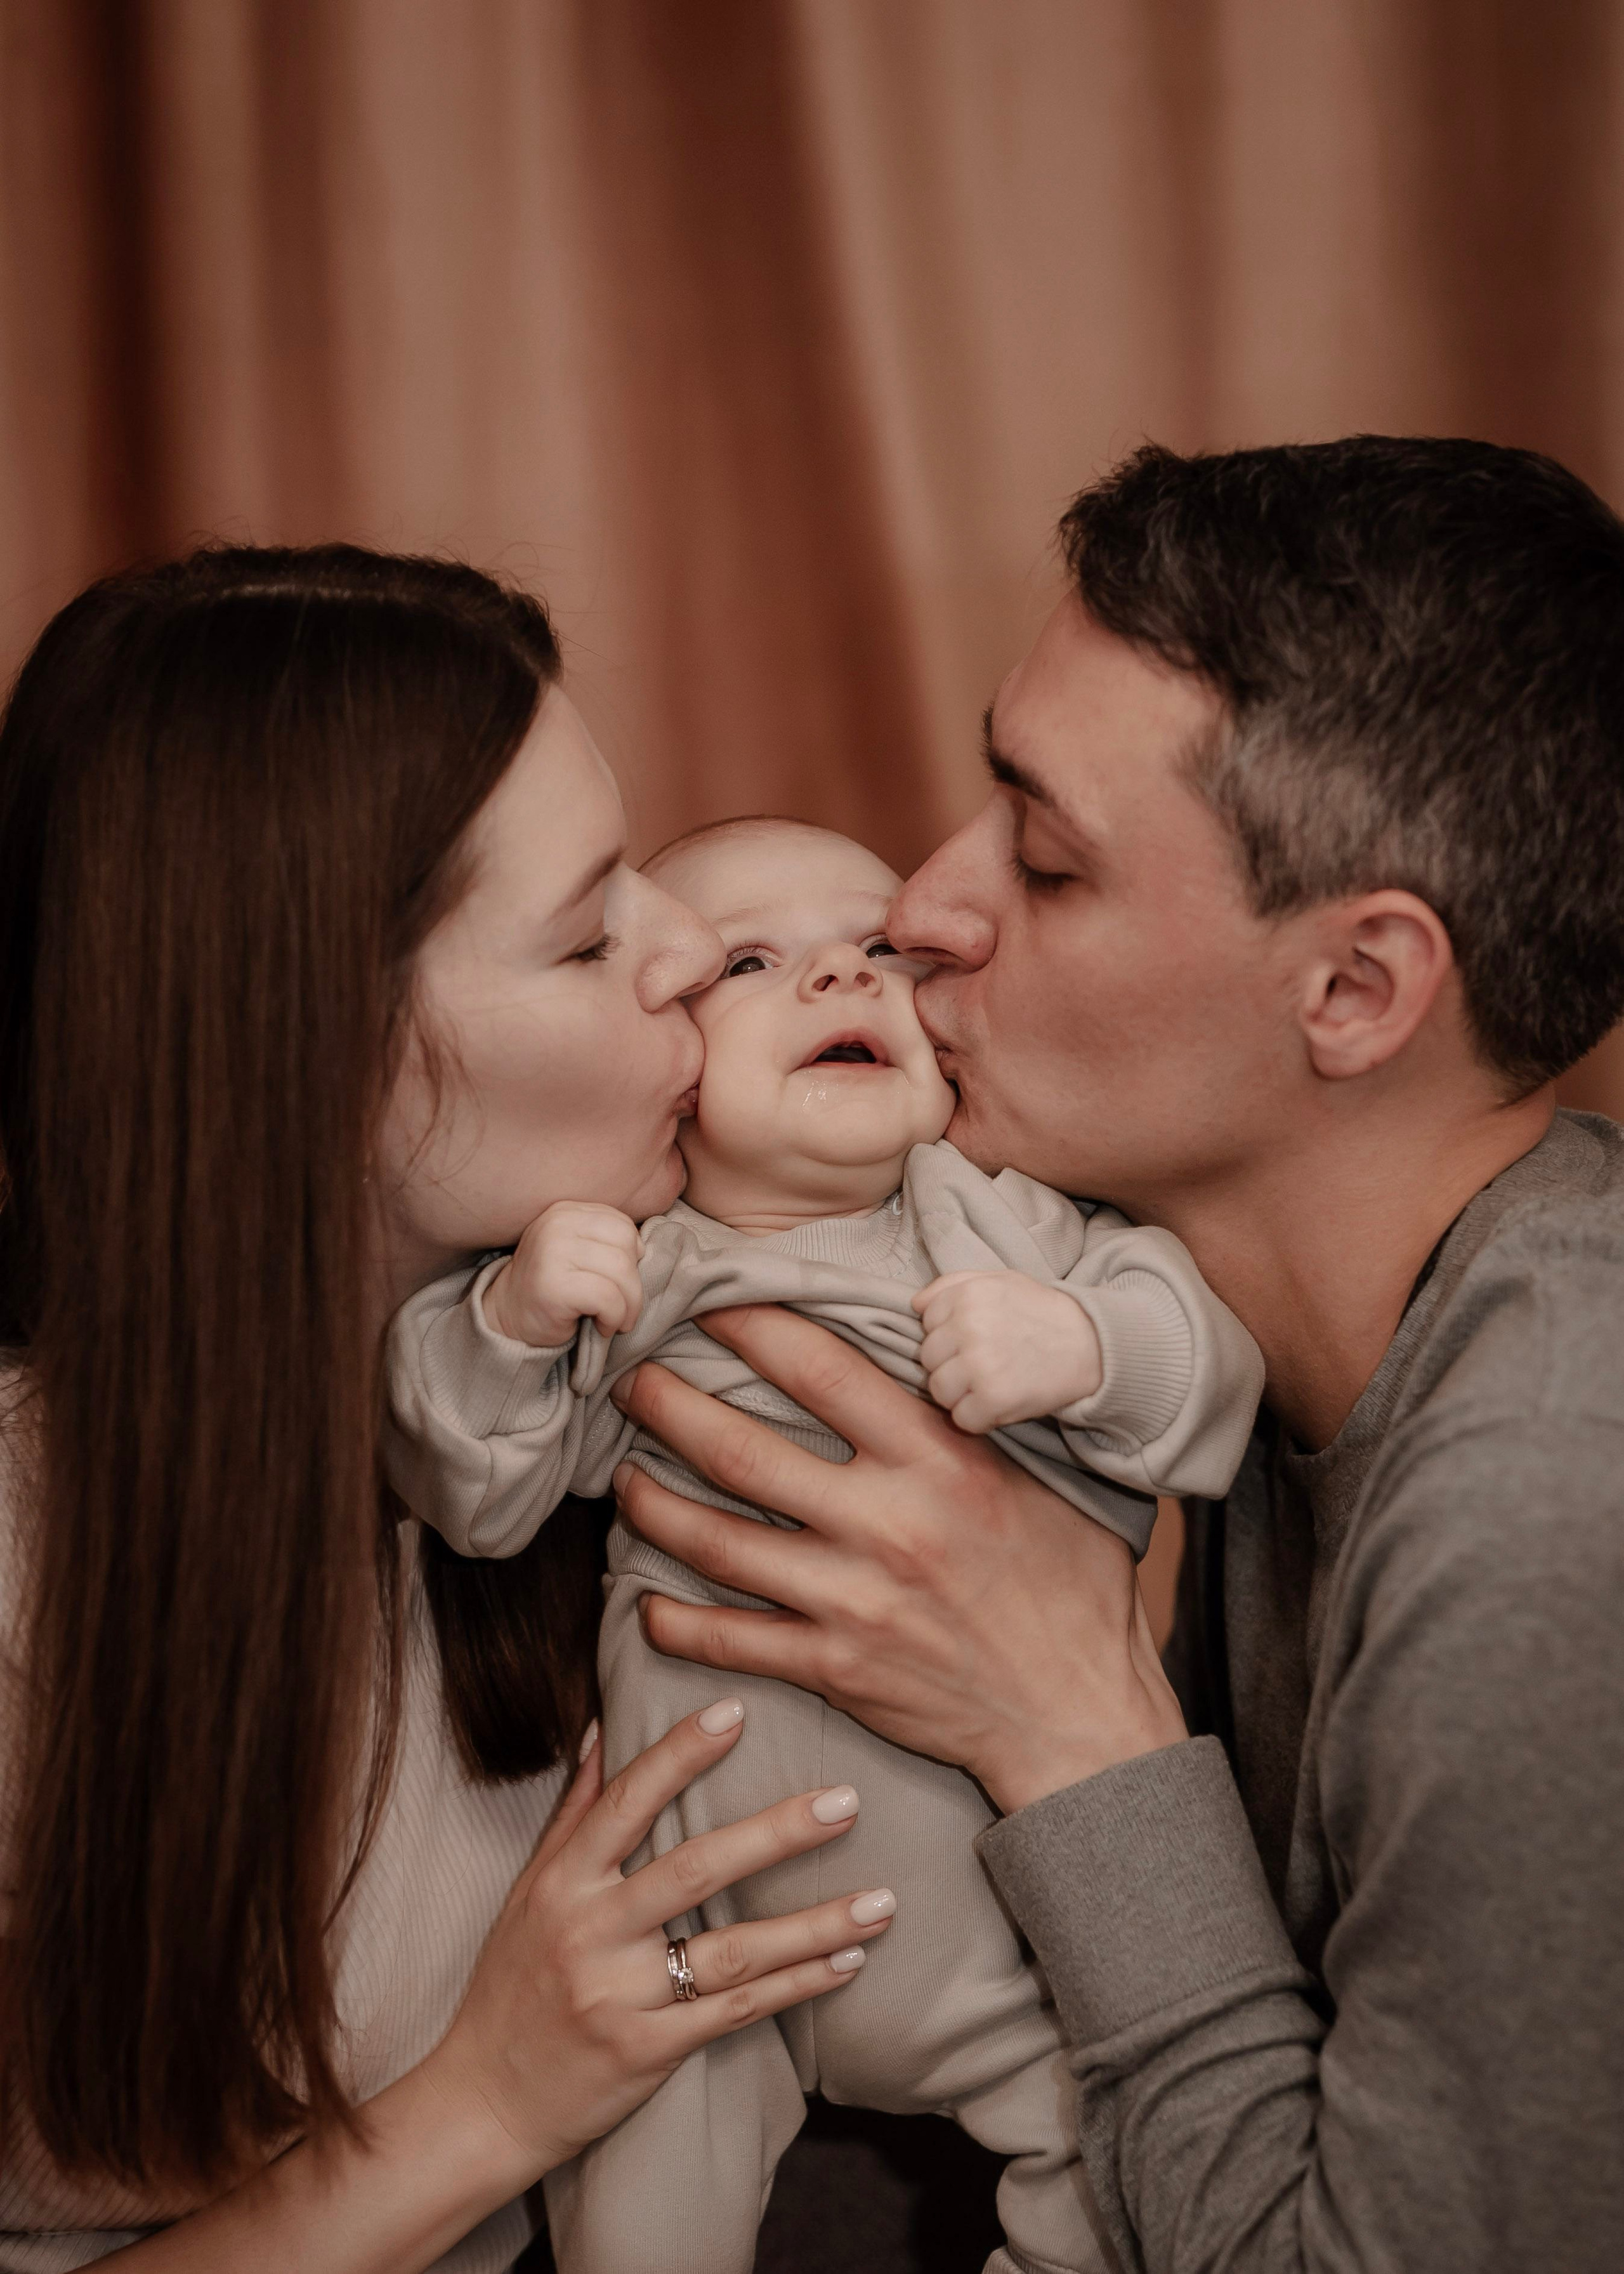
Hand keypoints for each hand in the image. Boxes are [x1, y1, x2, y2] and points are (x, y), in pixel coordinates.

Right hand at [431, 1703, 894, 2178]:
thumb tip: (606, 1724)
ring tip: (881, 1899)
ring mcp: (620, 1995)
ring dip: (814, 1924)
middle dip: (777, 1832)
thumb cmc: (511, 1983)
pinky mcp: (646, 2052)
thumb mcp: (531, 1890)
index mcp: (564, 1882)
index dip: (680, 1753)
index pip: (628, 1802)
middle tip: (846, 1801)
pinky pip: (735, 2012)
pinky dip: (796, 1986)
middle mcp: (591, 1932)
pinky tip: (846, 1963)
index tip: (736, 1710)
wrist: (482, 2103)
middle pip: (695, 1869)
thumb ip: (577, 1810)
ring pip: (732, 1949)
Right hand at [482, 1201, 643, 1346]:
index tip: (620, 1280)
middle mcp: (557, 1225)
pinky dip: (614, 1318)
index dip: (631, 1256)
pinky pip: (608, 1298)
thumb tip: (644, 1249)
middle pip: (626, 1246)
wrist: (507, 1318)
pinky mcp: (554, 1286)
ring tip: (614, 1319)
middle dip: (634, 1284)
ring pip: (622, 1272)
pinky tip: (602, 1326)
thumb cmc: (553, 1288)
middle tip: (623, 1308)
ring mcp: (553, 1253)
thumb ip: (605, 1241)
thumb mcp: (576, 1251)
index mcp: (566, 1212)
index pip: (621, 1224)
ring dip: (628, 1305)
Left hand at [610, 1307, 1186, 1815]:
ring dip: (651, 1502)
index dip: (749, 1325)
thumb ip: (973, 1420)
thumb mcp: (1040, 1477)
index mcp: (938, 1460)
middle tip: (629, 1381)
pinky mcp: (834, 1667)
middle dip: (667, 1406)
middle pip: (740, 1449)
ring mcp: (852, 1599)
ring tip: (622, 1475)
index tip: (706, 1305)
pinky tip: (644, 1597)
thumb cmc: (1070, 1583)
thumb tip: (926, 1353)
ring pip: (715, 1540)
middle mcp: (886, 1523)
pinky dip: (674, 1618)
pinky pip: (728, 1636)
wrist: (1075, 1710)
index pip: (819, 1368)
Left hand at [913, 1269, 1102, 1430]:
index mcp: (967, 1295)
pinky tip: (999, 1404)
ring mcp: (979, 1365)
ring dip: (961, 1394)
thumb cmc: (1042, 1312)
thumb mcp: (1001, 1280)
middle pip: (928, 1359)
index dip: (948, 1334)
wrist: (1092, 1344)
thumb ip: (954, 1284)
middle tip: (985, 1364)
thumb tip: (915, 1304)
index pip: (926, 1322)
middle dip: (951, 1364)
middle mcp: (968, 1327)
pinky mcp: (994, 1399)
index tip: (974, 1338)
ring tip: (990, 1384)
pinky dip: (979, 1418)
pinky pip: (962, 1419)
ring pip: (939, 1391)